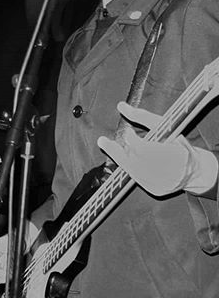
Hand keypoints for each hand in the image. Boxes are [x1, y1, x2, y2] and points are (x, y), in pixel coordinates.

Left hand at [98, 102, 217, 195]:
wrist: (194, 171)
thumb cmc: (178, 144)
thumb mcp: (167, 127)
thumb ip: (143, 117)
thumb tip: (121, 106)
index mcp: (178, 155)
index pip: (146, 149)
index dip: (133, 141)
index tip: (128, 133)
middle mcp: (171, 173)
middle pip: (135, 161)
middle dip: (117, 150)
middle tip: (104, 141)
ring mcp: (163, 185)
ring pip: (132, 171)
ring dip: (119, 157)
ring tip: (109, 146)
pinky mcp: (155, 191)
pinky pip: (134, 178)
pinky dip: (127, 167)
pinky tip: (124, 158)